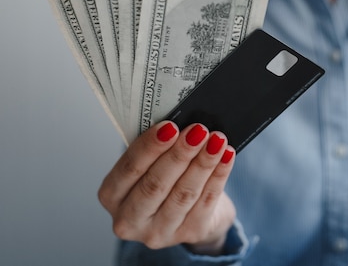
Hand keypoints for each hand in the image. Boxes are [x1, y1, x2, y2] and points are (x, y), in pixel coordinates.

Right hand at [98, 121, 235, 252]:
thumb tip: (181, 123)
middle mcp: (129, 220)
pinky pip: (206, 202)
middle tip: (197, 130)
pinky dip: (219, 176)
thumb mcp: (152, 163)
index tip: (170, 126)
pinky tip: (226, 156)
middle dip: (179, 154)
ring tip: (216, 140)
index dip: (150, 147)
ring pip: (183, 194)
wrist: (193, 210)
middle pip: (156, 184)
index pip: (129, 169)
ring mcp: (159, 233)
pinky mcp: (189, 234)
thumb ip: (158, 146)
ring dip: (202, 163)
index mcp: (112, 195)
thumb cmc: (166, 177)